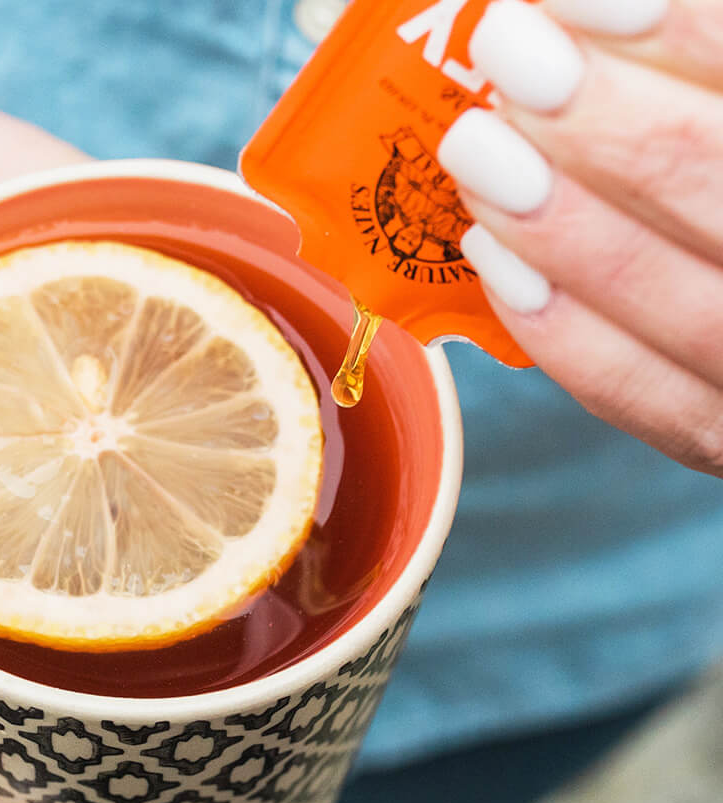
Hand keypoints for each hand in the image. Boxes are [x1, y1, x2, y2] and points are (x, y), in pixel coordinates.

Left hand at [437, 0, 722, 476]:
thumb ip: (701, 69)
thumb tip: (594, 17)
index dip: (683, 29)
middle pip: (717, 184)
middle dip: (602, 120)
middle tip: (502, 44)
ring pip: (673, 303)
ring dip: (560, 222)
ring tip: (477, 146)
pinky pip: (634, 392)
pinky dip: (556, 324)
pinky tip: (490, 251)